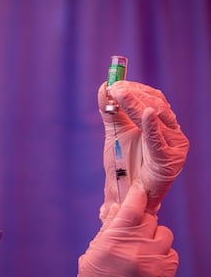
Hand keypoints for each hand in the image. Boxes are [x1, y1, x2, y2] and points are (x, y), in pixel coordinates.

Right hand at [76, 180, 177, 276]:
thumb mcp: (93, 252)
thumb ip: (108, 228)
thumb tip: (119, 208)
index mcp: (114, 241)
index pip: (132, 207)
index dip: (136, 194)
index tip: (139, 188)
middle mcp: (137, 249)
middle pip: (149, 218)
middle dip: (141, 220)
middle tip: (133, 230)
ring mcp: (154, 263)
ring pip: (164, 234)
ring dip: (154, 236)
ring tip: (142, 248)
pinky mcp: (166, 276)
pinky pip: (171, 253)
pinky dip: (162, 254)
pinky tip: (150, 261)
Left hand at [98, 81, 188, 219]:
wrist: (126, 193)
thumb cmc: (124, 163)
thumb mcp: (115, 133)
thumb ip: (110, 112)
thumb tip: (104, 88)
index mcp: (159, 123)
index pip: (152, 97)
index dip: (134, 88)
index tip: (115, 83)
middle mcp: (170, 131)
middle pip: (155, 103)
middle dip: (133, 94)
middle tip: (115, 88)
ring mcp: (173, 145)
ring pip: (156, 117)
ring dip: (136, 104)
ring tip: (120, 95)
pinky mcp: (169, 160)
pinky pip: (159, 140)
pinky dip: (152, 126)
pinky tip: (145, 113)